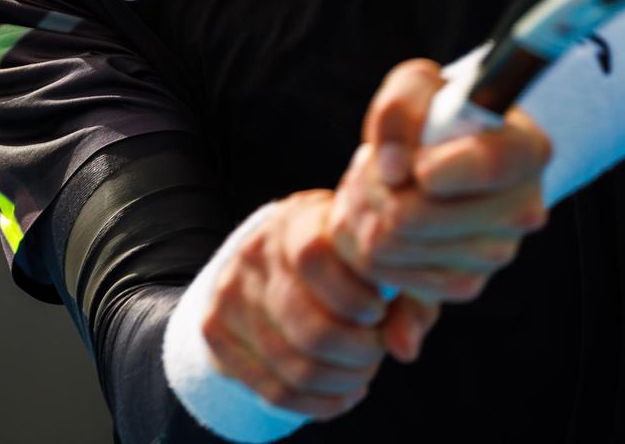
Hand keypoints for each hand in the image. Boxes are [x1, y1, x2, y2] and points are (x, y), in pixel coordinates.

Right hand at [200, 189, 440, 419]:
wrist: (277, 259)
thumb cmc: (345, 262)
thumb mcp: (381, 263)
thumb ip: (408, 298)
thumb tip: (403, 349)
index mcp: (296, 220)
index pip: (314, 259)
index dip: (354, 298)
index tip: (377, 311)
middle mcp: (254, 254)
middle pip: (308, 328)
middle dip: (358, 353)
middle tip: (374, 349)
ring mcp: (229, 293)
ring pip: (293, 367)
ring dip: (341, 381)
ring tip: (361, 371)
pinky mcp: (216, 331)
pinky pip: (272, 390)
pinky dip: (317, 404)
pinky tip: (341, 392)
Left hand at [328, 59, 551, 304]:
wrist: (448, 154)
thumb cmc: (437, 113)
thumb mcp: (419, 85)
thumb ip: (401, 107)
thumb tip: (393, 168)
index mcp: (527, 151)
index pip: (489, 165)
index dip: (440, 167)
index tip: (415, 163)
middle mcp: (522, 210)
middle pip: (415, 216)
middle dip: (372, 186)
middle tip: (369, 164)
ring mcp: (495, 254)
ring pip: (390, 245)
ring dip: (361, 210)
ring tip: (370, 184)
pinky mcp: (464, 283)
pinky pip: (385, 271)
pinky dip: (364, 241)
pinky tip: (377, 214)